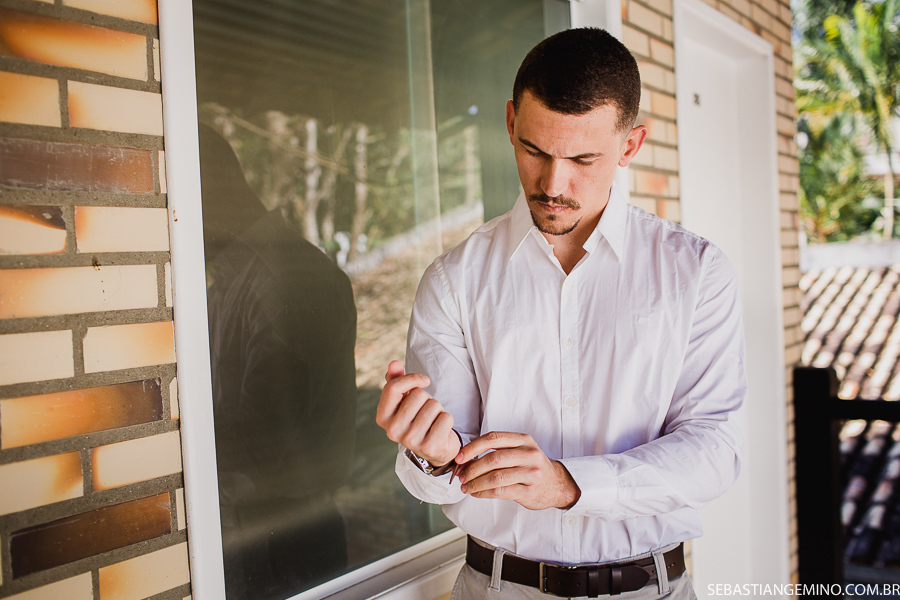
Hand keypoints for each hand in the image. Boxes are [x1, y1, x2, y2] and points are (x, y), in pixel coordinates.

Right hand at [375, 360, 460, 466]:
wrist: (433, 447)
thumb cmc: (417, 418)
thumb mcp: (404, 399)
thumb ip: (397, 380)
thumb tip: (393, 363)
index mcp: (382, 417)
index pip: (393, 387)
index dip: (412, 379)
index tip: (424, 381)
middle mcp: (393, 431)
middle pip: (418, 395)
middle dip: (427, 398)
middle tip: (425, 410)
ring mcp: (410, 441)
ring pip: (434, 405)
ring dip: (438, 409)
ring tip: (432, 419)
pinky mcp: (430, 447)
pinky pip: (446, 418)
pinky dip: (447, 419)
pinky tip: (440, 429)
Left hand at [455, 431, 580, 509]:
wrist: (556, 484)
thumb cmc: (531, 466)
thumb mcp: (520, 450)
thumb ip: (497, 451)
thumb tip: (466, 459)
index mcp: (523, 440)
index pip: (493, 438)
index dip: (472, 448)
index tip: (459, 458)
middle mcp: (529, 454)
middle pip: (493, 459)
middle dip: (472, 468)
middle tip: (461, 476)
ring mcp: (531, 473)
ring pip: (495, 477)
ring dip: (476, 483)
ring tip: (466, 487)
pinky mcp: (529, 491)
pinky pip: (500, 492)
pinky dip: (484, 493)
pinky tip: (477, 493)